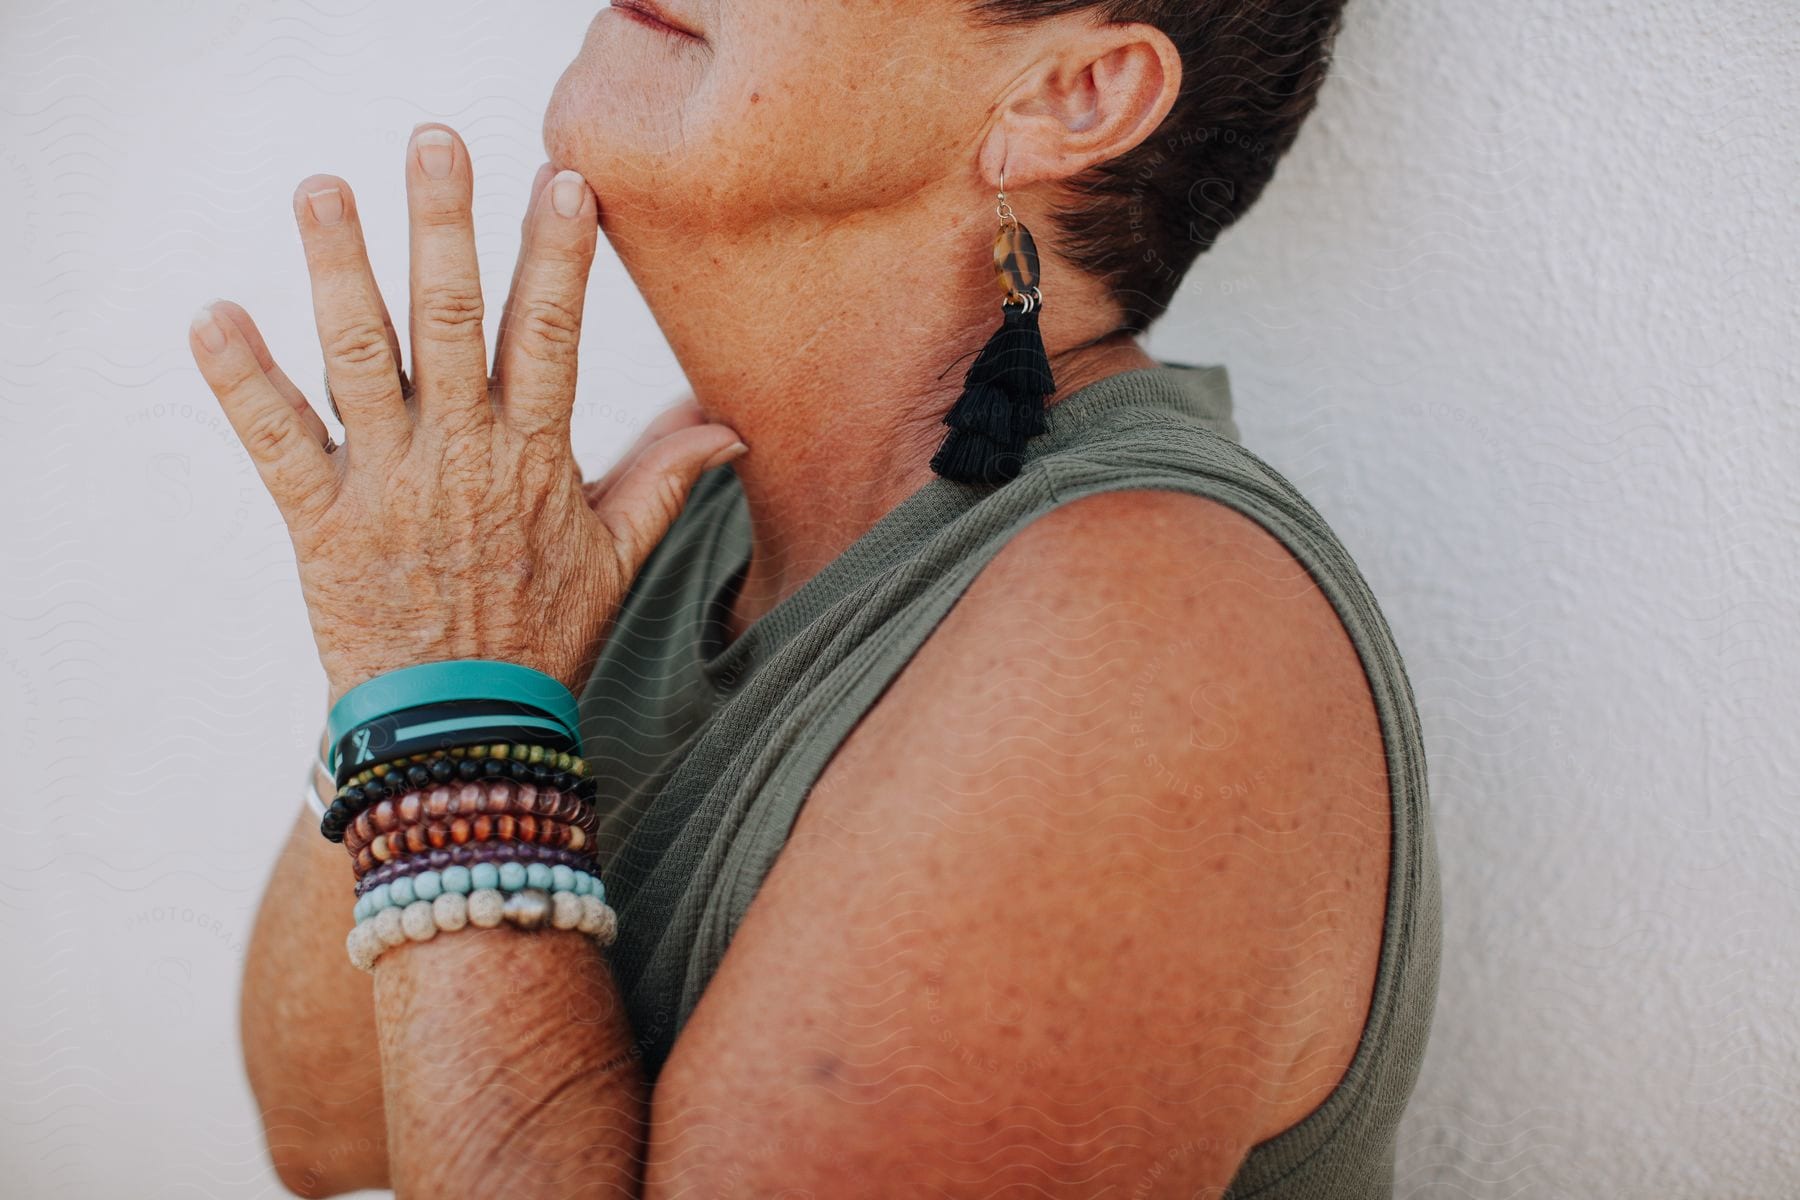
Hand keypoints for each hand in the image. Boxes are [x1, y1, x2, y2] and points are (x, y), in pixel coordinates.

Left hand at [188, 125, 745, 706]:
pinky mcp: (322, 521)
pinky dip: (241, 382)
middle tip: (433, 143)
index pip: (549, 337)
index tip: (562, 182)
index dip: (556, 257)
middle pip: (451, 322)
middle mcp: (462, 457)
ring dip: (339, 270)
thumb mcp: (618, 556)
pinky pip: (275, 443)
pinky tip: (212, 316)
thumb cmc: (542, 634)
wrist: (464, 728)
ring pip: (360, 361)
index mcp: (535, 458)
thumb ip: (666, 478)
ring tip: (320, 188)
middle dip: (443, 226)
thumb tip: (729, 428)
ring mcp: (388, 485)